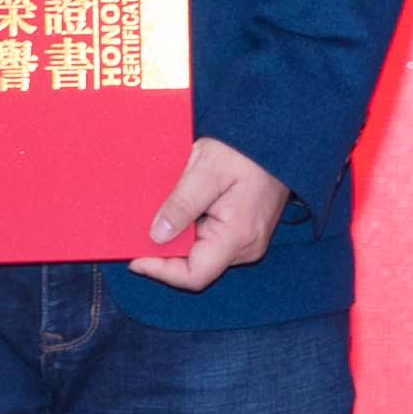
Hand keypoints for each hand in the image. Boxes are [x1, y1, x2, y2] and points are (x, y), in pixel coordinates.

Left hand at [131, 137, 288, 290]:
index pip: (195, 274)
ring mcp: (247, 241)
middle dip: (165, 253)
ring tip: (156, 218)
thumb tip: (157, 236)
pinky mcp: (244, 232)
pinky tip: (178, 212)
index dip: (161, 271)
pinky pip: (212, 241)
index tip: (135, 258)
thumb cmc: (246, 149)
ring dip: (178, 240)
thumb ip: (181, 204)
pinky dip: (191, 231)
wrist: (277, 138)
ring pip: (202, 254)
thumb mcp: (206, 169)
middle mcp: (246, 246)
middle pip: (196, 266)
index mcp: (238, 235)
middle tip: (137, 234)